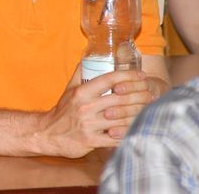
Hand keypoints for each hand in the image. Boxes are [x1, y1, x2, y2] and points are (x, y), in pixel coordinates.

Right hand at [35, 67, 152, 157]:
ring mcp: (89, 125)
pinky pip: (116, 138)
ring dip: (138, 114)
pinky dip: (128, 133)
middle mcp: (86, 107)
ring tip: (149, 110)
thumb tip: (88, 58)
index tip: (142, 75)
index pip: (109, 79)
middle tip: (151, 93)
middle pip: (120, 98)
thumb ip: (79, 74)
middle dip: (139, 95)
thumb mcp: (69, 90)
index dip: (128, 76)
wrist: (48, 133)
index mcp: (82, 92)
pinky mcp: (92, 141)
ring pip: (122, 118)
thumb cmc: (62, 111)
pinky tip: (137, 129)